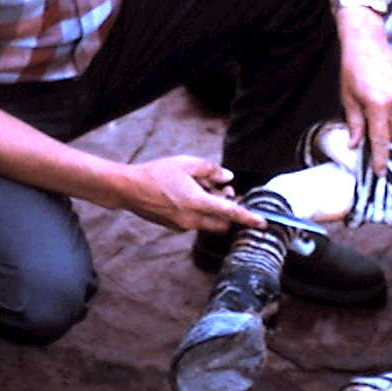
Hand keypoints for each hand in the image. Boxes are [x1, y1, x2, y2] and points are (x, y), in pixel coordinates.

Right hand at [121, 156, 265, 233]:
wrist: (128, 189)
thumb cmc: (156, 173)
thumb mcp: (186, 163)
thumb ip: (210, 170)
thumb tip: (228, 178)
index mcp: (197, 203)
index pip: (230, 213)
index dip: (248, 218)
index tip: (263, 223)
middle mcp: (192, 220)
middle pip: (222, 222)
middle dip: (228, 210)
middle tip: (222, 190)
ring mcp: (182, 226)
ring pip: (209, 222)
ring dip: (213, 210)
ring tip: (200, 187)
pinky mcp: (174, 227)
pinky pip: (195, 222)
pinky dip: (200, 211)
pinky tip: (187, 194)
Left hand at [338, 25, 391, 176]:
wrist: (366, 40)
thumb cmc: (351, 68)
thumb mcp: (347, 98)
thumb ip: (354, 123)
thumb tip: (355, 145)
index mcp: (378, 105)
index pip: (381, 139)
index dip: (381, 158)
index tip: (381, 172)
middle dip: (384, 137)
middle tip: (370, 135)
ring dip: (388, 122)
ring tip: (373, 110)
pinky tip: (381, 96)